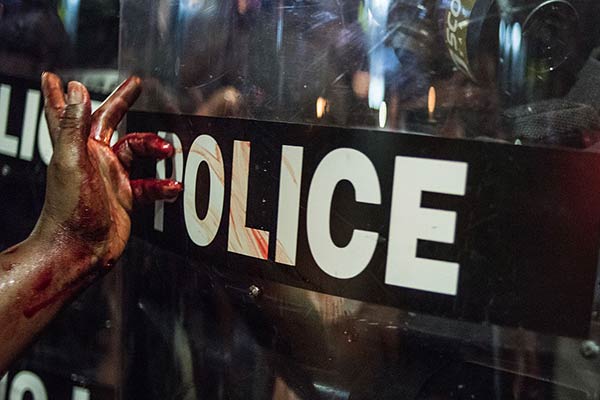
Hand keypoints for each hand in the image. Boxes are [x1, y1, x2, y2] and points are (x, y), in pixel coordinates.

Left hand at [37, 72, 181, 270]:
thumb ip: (74, 124)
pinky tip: (172, 187)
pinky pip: (149, 184)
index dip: (61, 95)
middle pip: (110, 121)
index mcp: (77, 147)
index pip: (68, 113)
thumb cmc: (68, 209)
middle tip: (136, 85)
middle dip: (123, 102)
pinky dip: (162, 185)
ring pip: (137, 151)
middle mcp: (93, 158)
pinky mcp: (126, 197)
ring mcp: (111, 177)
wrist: (79, 250)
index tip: (55, 77)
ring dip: (154, 148)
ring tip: (168, 149)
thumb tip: (75, 87)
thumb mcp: (71, 160)